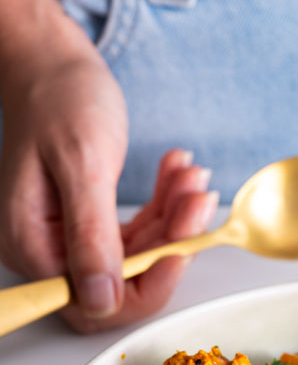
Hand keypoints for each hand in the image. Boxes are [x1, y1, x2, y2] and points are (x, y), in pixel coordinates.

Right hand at [0, 46, 216, 330]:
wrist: (50, 62)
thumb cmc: (58, 97)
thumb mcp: (83, 164)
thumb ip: (91, 236)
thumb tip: (100, 300)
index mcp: (32, 246)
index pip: (97, 302)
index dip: (148, 282)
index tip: (185, 248)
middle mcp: (45, 252)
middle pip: (123, 281)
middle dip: (168, 243)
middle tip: (198, 199)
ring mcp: (67, 240)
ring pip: (137, 256)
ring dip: (173, 220)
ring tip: (193, 179)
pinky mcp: (88, 225)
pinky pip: (135, 234)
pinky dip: (162, 208)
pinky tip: (178, 178)